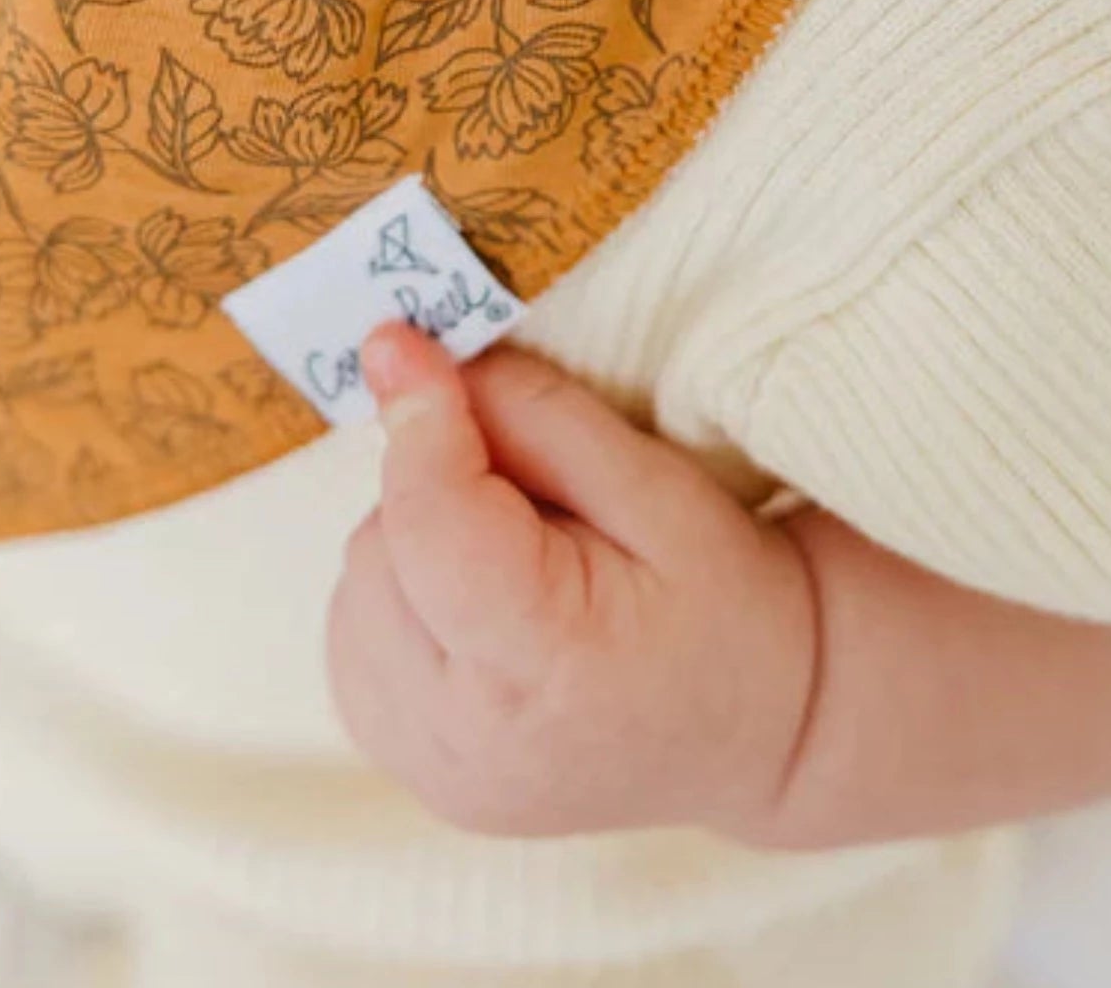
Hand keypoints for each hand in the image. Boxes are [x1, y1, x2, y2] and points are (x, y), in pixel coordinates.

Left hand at [326, 321, 819, 841]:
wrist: (755, 735)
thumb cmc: (722, 603)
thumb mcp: (660, 488)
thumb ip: (537, 420)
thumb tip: (410, 362)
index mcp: (546, 669)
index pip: (432, 525)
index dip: (415, 423)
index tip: (401, 341)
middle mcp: (469, 740)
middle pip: (385, 548)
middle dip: (435, 492)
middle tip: (531, 502)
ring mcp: (432, 768)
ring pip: (358, 584)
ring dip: (413, 542)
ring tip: (513, 561)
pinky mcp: (408, 767)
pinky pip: (355, 632)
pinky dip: (399, 592)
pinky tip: (473, 603)